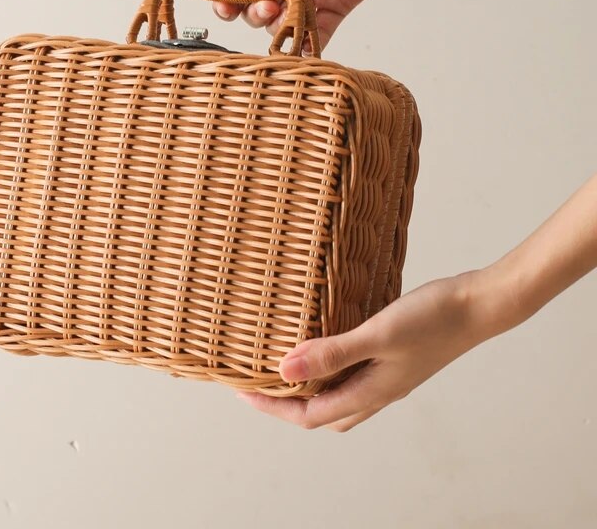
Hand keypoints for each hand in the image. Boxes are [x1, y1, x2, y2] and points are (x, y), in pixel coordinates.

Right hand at [216, 0, 425, 50]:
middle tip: (270, 8)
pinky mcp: (336, 7)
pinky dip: (308, 45)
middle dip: (256, 13)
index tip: (227, 9)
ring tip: (291, 20)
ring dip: (281, 28)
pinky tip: (305, 48)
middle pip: (256, 7)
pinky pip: (316, 34)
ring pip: (282, 23)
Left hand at [237, 272, 496, 430]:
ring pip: (340, 397)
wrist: (478, 305)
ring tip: (285, 366)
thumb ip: (332, 354)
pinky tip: (326, 345)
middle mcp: (378, 391)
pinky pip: (355, 375)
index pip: (310, 415)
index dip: (273, 407)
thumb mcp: (377, 334)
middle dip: (288, 405)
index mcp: (371, 393)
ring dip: (311, 389)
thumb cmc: (432, 319)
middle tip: (259, 384)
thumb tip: (284, 372)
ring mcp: (389, 377)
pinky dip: (332, 370)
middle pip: (324, 414)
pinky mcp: (397, 359)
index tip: (242, 393)